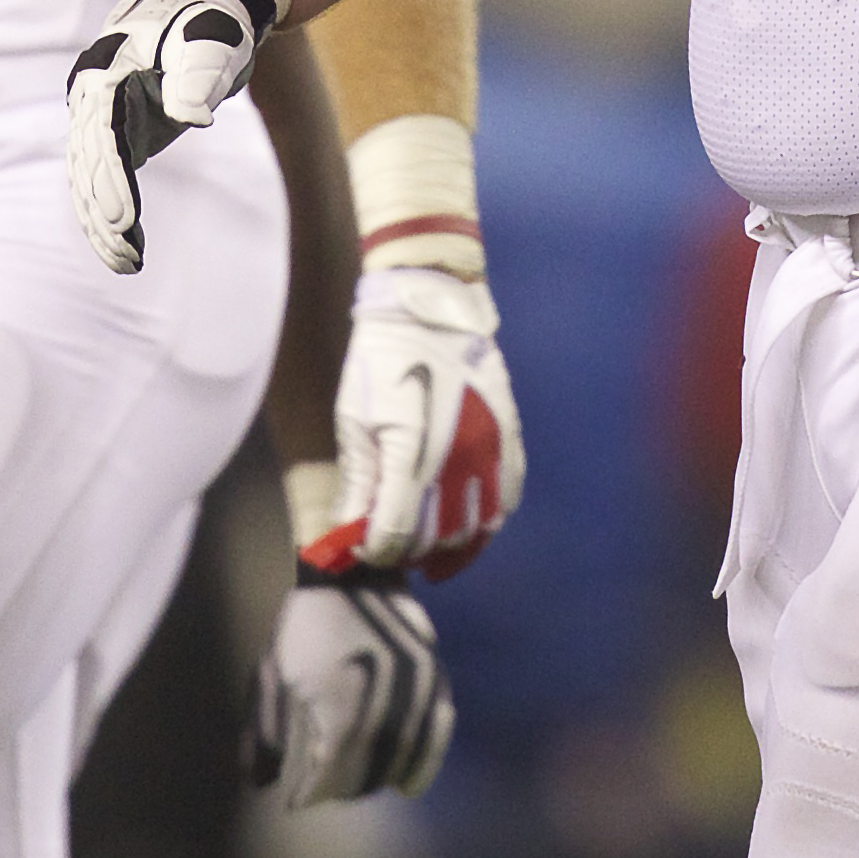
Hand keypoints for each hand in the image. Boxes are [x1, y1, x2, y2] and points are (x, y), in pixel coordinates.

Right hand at [63, 0, 281, 273]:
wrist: (207, 5)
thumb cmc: (210, 20)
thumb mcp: (210, 42)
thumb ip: (198, 77)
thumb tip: (194, 116)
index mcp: (107, 71)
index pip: (103, 134)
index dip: (111, 178)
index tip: (122, 218)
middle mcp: (94, 96)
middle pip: (90, 163)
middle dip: (104, 211)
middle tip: (124, 255)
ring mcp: (102, 116)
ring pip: (90, 177)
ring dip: (102, 221)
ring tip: (124, 263)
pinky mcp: (119, 132)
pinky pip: (105, 178)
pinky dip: (110, 213)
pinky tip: (124, 248)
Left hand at [246, 564, 452, 807]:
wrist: (353, 572)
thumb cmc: (303, 626)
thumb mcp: (272, 677)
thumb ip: (264, 735)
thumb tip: (261, 786)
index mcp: (339, 698)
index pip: (330, 769)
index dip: (313, 793)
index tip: (297, 803)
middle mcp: (383, 697)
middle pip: (366, 767)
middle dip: (342, 788)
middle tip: (325, 792)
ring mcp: (414, 688)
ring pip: (401, 756)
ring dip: (377, 779)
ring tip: (357, 786)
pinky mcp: (434, 678)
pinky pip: (437, 731)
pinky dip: (424, 763)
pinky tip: (408, 786)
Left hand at [317, 266, 524, 577]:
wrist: (430, 307)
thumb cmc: (381, 361)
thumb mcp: (355, 419)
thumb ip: (358, 481)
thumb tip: (349, 530)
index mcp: (412, 456)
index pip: (395, 533)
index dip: (374, 550)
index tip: (360, 546)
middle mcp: (459, 461)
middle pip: (437, 538)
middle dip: (408, 550)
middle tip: (388, 544)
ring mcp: (491, 451)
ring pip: (477, 528)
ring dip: (449, 546)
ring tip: (427, 545)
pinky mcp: (509, 439)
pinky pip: (507, 498)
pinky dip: (486, 520)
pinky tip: (466, 521)